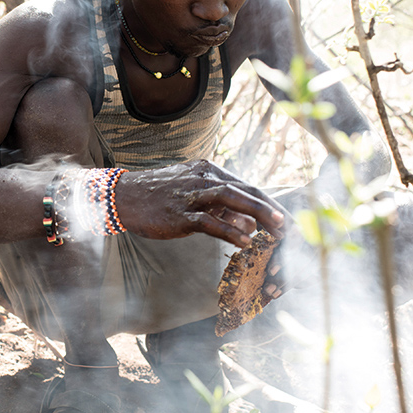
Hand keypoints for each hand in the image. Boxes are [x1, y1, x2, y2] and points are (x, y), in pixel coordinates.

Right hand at [113, 159, 286, 248]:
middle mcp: (202, 178)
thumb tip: (249, 224)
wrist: (122, 197)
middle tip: (289, 226)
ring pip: (231, 199)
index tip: (285, 219)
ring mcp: (190, 195)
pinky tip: (245, 242)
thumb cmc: (158, 197)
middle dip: (270, 208)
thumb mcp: (192, 195)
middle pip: (244, 190)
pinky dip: (230, 230)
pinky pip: (209, 221)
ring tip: (276, 229)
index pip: (246, 185)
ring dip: (258, 213)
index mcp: (207, 171)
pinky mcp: (179, 213)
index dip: (268, 202)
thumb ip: (221, 207)